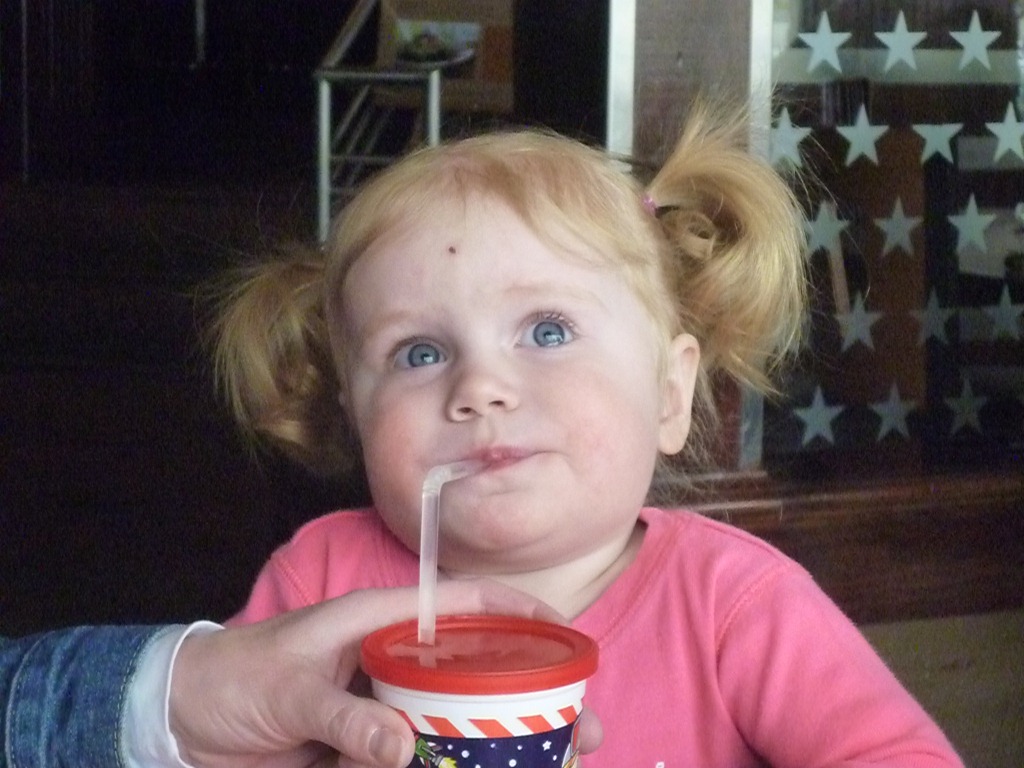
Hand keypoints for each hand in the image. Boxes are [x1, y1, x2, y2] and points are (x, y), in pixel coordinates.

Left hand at [169, 581, 602, 767]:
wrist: (180, 721)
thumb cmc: (234, 679)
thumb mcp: (286, 690)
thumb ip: (342, 717)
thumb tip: (405, 750)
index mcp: (379, 622)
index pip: (462, 604)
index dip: (517, 611)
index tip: (566, 635)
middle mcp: (394, 661)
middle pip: (475, 671)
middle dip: (529, 696)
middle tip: (580, 730)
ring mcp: (384, 707)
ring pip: (455, 722)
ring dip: (498, 745)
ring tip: (550, 765)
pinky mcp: (368, 749)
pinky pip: (419, 760)